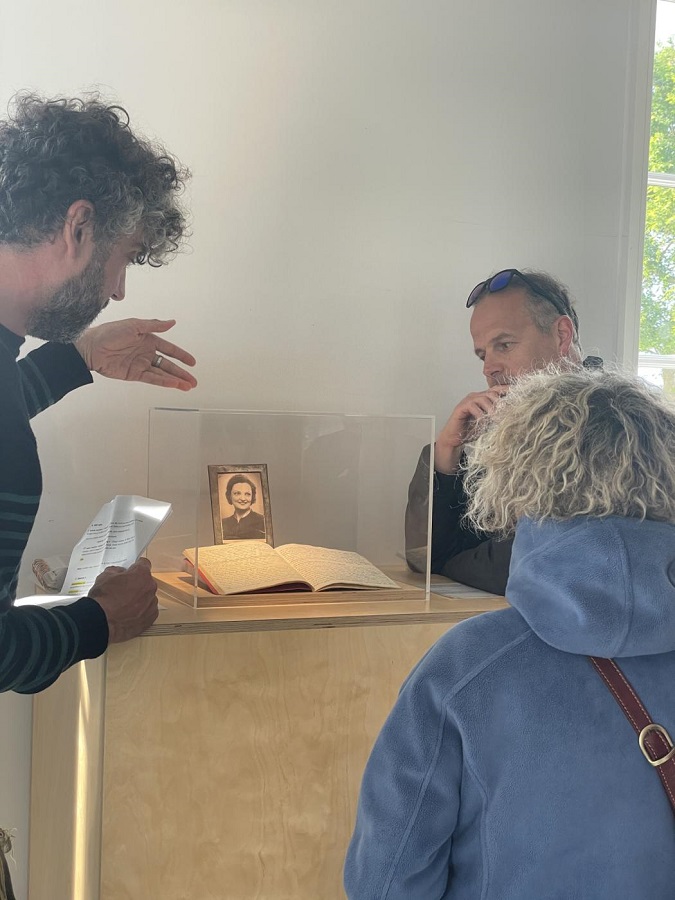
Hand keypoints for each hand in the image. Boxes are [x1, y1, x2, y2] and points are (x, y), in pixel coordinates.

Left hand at [75, 318, 197, 391]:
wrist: (90, 347)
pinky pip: (152, 379)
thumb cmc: (109, 332)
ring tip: (187, 385)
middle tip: (193, 380)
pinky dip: (163, 382)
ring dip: (175, 380)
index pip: (169, 349)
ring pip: (162, 374)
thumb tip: (172, 322)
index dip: (181, 356)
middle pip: (168, 365)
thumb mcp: (134, 325)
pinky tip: (173, 384)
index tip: (192, 362)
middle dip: (181, 373)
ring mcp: (140, 364)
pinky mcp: (134, 374)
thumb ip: (154, 325)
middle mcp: (146, 353)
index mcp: (148, 339)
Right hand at [88, 557, 158, 642]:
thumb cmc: (103, 599)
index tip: (132, 570)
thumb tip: (120, 574)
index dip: (136, 567)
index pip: (144, 564)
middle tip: (123, 591)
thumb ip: (116, 571)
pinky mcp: (150, 619)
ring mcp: (151, 604)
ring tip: (124, 606)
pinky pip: (147, 612)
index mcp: (141, 574)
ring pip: (147, 598)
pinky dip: (140, 613)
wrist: (101, 622)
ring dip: (139, 600)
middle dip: (136, 585)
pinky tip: (128, 615)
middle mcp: (150, 588)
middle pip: (146, 582)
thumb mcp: (105, 576)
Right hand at [434, 385, 508, 473]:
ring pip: (483, 398)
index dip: (507, 390)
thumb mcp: (488, 424)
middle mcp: (476, 397)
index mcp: (483, 399)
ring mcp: (468, 401)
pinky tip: (483, 421)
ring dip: (491, 408)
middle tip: (506, 412)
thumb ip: (497, 418)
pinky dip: (479, 413)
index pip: (497, 390)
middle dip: (500, 402)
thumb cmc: (471, 431)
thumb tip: (513, 419)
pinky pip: (472, 406)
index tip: (518, 393)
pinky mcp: (460, 407)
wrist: (455, 439)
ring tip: (495, 417)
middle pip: (492, 393)